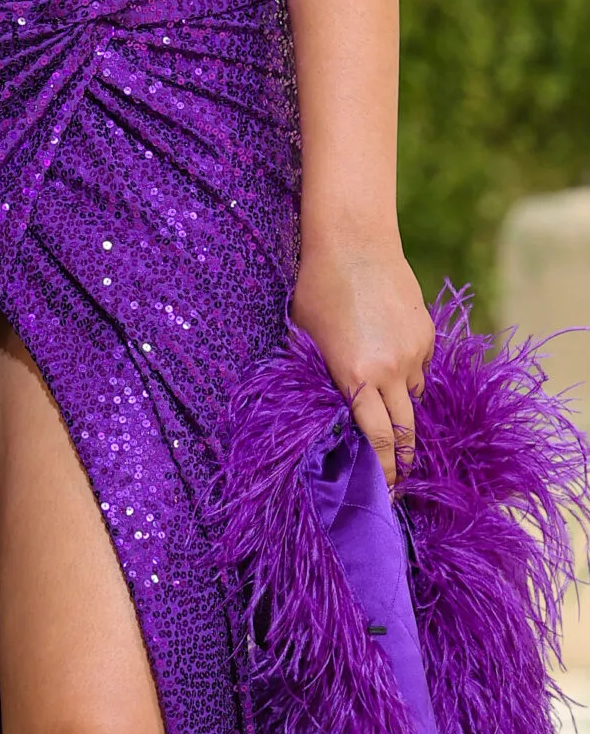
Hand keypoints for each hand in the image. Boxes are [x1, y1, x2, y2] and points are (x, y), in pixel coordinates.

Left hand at [290, 239, 433, 487]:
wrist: (354, 241)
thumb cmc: (316, 287)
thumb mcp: (307, 337)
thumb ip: (323, 375)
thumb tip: (331, 410)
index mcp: (355, 376)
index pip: (377, 440)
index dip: (383, 471)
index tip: (385, 492)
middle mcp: (390, 370)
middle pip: (406, 431)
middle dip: (402, 459)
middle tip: (396, 478)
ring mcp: (413, 351)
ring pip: (414, 397)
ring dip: (401, 407)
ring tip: (383, 404)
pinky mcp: (426, 333)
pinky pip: (421, 366)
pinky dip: (407, 372)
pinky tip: (387, 354)